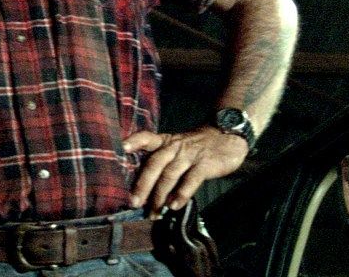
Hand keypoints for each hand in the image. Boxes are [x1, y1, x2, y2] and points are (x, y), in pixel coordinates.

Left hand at [124, 127, 248, 212]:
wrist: (228, 136)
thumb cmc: (197, 146)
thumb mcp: (177, 146)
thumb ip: (162, 161)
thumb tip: (143, 187)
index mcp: (165, 142)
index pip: (146, 138)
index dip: (134, 142)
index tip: (120, 148)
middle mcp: (174, 147)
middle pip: (154, 164)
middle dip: (143, 184)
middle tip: (134, 203)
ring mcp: (190, 155)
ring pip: (170, 174)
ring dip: (160, 195)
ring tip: (154, 212)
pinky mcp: (205, 164)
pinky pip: (191, 180)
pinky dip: (182, 193)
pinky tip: (174, 206)